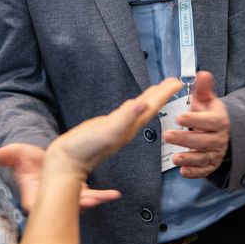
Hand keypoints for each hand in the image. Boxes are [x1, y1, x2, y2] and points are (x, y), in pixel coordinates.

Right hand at [0, 144, 121, 211]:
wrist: (39, 160)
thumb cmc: (26, 159)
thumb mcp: (17, 155)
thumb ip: (6, 156)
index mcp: (35, 199)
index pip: (46, 205)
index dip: (58, 206)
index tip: (70, 200)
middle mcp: (52, 203)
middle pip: (67, 208)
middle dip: (81, 204)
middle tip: (94, 200)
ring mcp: (66, 200)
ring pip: (81, 205)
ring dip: (95, 201)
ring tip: (109, 196)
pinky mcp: (78, 195)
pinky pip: (92, 197)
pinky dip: (103, 196)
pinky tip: (115, 194)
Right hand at [49, 77, 181, 174]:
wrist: (67, 162)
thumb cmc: (85, 150)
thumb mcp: (108, 132)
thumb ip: (126, 117)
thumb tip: (144, 103)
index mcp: (130, 127)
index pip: (151, 107)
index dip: (164, 94)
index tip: (177, 82)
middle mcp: (127, 128)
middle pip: (148, 107)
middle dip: (161, 94)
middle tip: (173, 81)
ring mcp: (117, 128)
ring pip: (138, 110)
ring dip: (149, 99)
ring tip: (158, 89)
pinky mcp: (106, 127)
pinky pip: (126, 114)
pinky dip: (133, 106)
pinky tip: (133, 103)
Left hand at [162, 71, 230, 177]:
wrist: (223, 132)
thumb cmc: (209, 114)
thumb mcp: (207, 100)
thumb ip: (203, 88)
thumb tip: (201, 74)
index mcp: (219, 121)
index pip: (209, 121)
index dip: (195, 119)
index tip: (180, 117)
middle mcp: (219, 138)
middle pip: (204, 141)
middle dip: (185, 139)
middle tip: (167, 135)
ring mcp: (216, 153)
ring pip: (204, 158)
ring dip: (189, 158)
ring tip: (175, 158)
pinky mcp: (211, 165)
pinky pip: (204, 171)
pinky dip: (194, 173)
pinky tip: (183, 171)